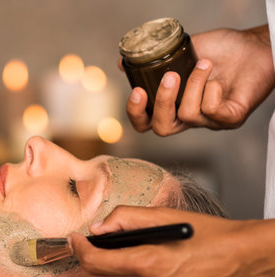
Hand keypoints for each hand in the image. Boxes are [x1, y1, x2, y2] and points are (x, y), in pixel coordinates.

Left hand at [70, 206, 274, 276]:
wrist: (243, 260)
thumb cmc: (209, 235)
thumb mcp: (165, 215)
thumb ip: (126, 217)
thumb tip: (98, 227)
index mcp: (149, 263)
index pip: (95, 262)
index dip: (79, 248)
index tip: (75, 239)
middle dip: (85, 264)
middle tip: (86, 247)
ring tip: (102, 257)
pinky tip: (121, 270)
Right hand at [124, 25, 274, 135]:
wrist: (256, 46)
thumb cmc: (223, 50)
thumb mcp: (183, 51)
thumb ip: (156, 59)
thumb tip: (122, 64)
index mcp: (174, 105)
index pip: (145, 122)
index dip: (135, 113)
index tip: (137, 91)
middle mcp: (189, 118)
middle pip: (162, 129)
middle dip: (161, 103)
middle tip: (170, 78)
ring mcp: (210, 121)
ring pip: (187, 115)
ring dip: (193, 84)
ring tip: (205, 64)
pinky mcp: (230, 119)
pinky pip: (211, 111)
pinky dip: (212, 91)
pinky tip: (219, 79)